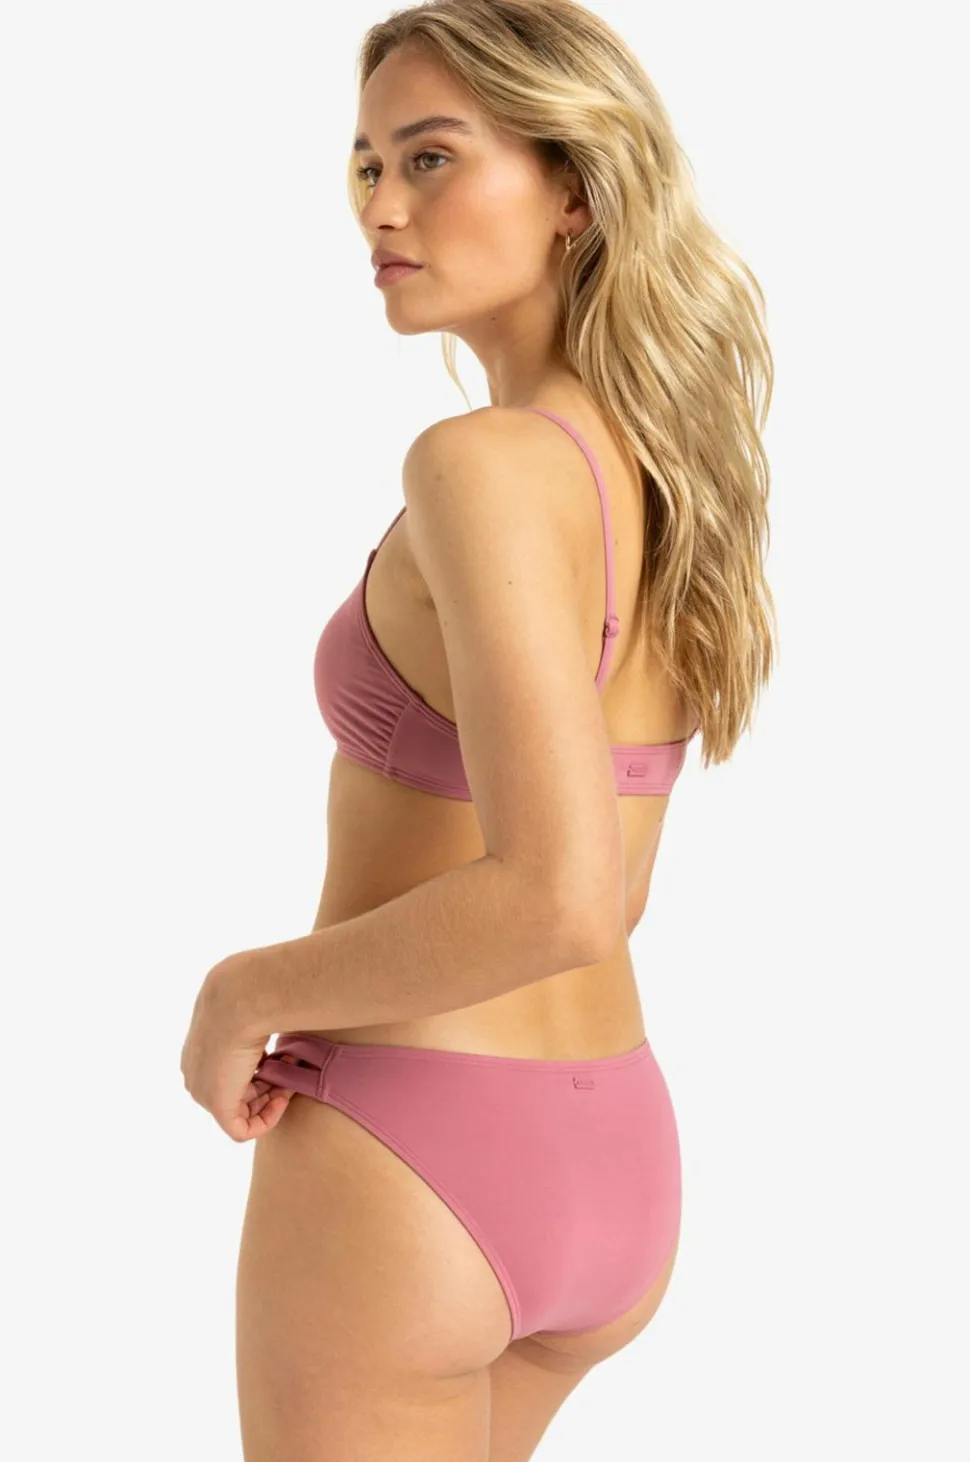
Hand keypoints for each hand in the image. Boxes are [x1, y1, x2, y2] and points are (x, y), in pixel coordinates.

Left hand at [180, 954, 294, 1140]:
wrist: (240, 1000)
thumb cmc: (249, 995)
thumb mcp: (248, 1004)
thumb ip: (255, 1015)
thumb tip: (274, 1007)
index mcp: (199, 1050)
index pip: (231, 1071)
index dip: (261, 1068)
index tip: (283, 1055)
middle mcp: (196, 1073)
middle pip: (237, 1093)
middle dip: (268, 1083)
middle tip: (290, 1066)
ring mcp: (204, 1091)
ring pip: (241, 1110)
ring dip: (272, 1097)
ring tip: (289, 1076)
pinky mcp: (217, 1106)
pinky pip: (242, 1131)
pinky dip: (266, 1120)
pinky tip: (284, 1097)